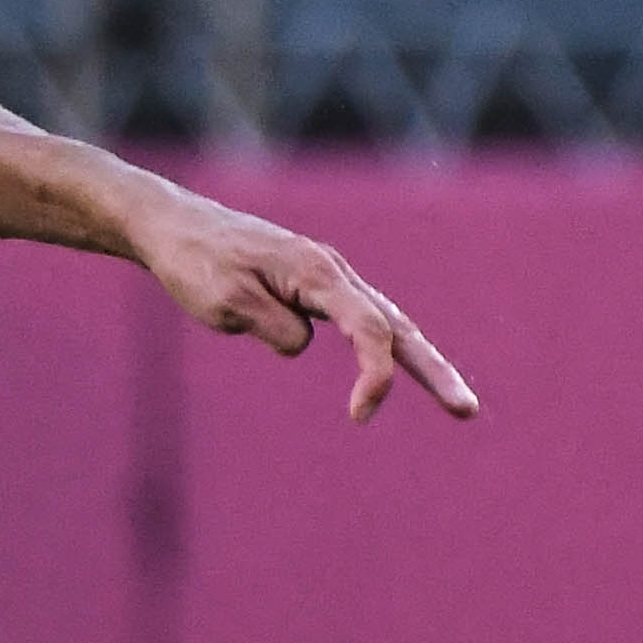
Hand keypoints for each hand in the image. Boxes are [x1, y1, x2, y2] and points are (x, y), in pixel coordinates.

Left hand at [126, 187, 479, 424]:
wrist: (175, 227)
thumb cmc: (195, 265)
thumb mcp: (226, 303)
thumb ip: (274, 326)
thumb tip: (306, 344)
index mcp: (317, 273)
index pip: (368, 329)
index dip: (375, 374)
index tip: (359, 415)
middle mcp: (333, 271)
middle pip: (397, 327)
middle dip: (434, 371)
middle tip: (468, 411)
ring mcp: (327, 276)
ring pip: (386, 321)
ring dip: (419, 360)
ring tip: (453, 397)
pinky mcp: (312, 285)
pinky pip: (359, 319)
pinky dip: (381, 346)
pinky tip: (385, 369)